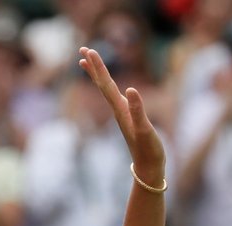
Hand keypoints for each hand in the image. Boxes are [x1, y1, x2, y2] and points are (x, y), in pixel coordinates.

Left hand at [78, 46, 164, 179]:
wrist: (148, 169)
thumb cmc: (148, 150)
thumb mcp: (145, 129)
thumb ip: (138, 110)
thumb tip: (132, 89)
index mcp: (120, 110)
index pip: (106, 84)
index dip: (99, 67)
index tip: (89, 51)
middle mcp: (118, 110)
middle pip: (102, 84)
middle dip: (93, 66)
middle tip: (82, 49)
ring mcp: (121, 114)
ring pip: (105, 89)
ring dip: (97, 74)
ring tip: (86, 62)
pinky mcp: (127, 118)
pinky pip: (114, 97)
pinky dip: (108, 86)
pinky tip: (109, 85)